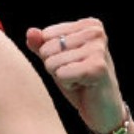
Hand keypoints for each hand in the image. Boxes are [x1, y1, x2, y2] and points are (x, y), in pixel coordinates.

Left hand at [25, 17, 125, 133]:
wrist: (102, 109)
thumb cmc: (78, 81)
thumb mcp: (56, 59)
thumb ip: (41, 44)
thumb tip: (30, 32)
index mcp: (89, 24)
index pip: (46, 35)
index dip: (51, 55)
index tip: (71, 63)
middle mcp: (96, 32)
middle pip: (47, 49)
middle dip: (55, 66)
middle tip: (76, 73)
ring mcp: (99, 49)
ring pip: (52, 62)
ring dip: (62, 76)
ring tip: (80, 79)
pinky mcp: (98, 68)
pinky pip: (61, 74)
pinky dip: (68, 85)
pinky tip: (84, 86)